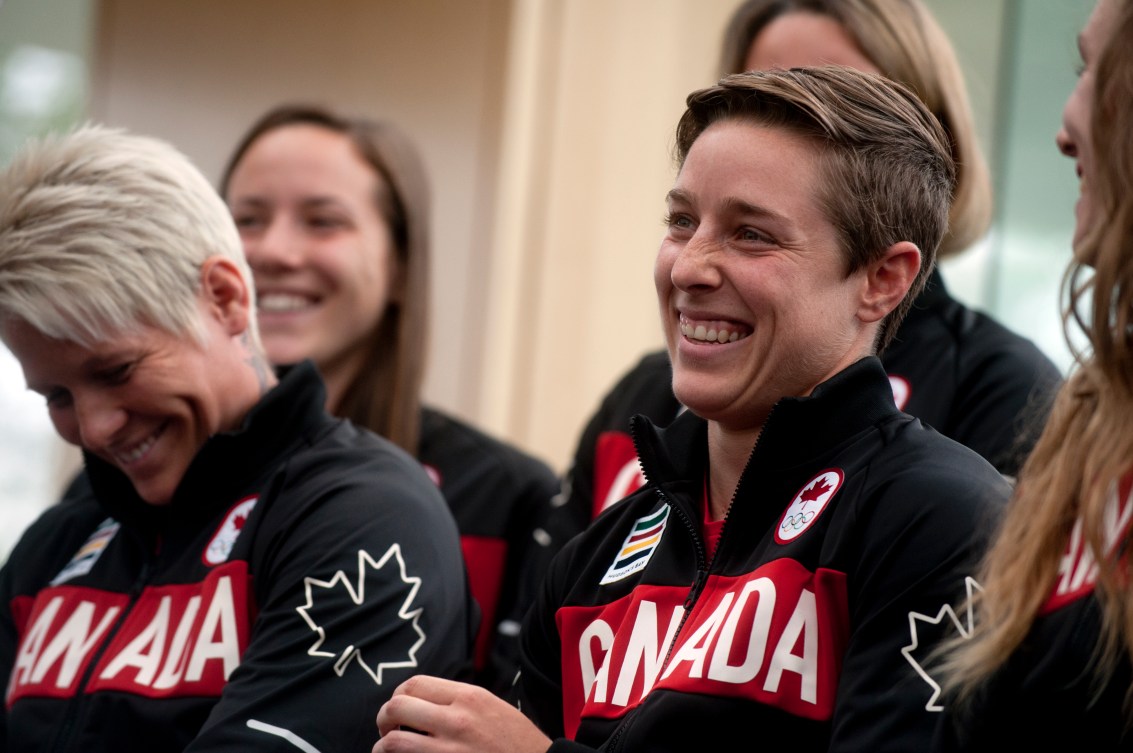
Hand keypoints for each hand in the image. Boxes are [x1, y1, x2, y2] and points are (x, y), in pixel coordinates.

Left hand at [373, 675, 551, 752]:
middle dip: (384, 719)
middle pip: (397, 707)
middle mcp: (456, 720)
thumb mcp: (492, 707)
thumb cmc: (518, 743)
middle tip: (387, 730)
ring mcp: (449, 750)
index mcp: (469, 697)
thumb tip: (424, 701)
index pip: (414, 683)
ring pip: (393, 742)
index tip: (399, 709)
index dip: (398, 695)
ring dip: (382, 747)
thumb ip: (459, 701)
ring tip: (387, 750)